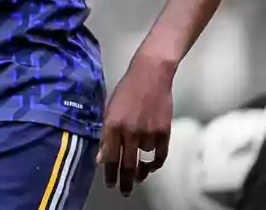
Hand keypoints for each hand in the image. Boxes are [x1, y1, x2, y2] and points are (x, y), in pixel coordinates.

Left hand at [97, 51, 175, 196]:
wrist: (149, 75)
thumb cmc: (126, 90)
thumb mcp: (109, 109)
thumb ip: (106, 134)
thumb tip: (102, 157)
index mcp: (112, 125)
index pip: (110, 157)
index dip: (110, 174)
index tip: (110, 185)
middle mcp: (129, 131)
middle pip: (126, 164)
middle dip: (124, 181)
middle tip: (123, 191)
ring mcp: (148, 132)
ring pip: (143, 160)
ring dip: (140, 170)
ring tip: (137, 176)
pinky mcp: (164, 132)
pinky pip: (160, 155)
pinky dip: (155, 163)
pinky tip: (150, 166)